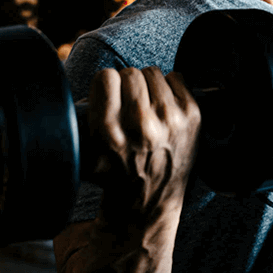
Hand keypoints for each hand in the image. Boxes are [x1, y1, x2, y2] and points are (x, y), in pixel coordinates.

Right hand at [88, 66, 200, 225]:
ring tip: (146, 106)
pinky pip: (176, 76)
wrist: (151, 199)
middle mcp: (142, 125)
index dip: (105, 85)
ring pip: (152, 72)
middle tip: (128, 104)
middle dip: (126, 85)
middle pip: (130, 73)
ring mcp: (171, 119)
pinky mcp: (192, 116)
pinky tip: (163, 108)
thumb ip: (80, 121)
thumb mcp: (86, 153)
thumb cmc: (116, 173)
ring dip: (147, 85)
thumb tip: (82, 89)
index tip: (109, 96)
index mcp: (111, 132)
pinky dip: (169, 88)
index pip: (106, 77)